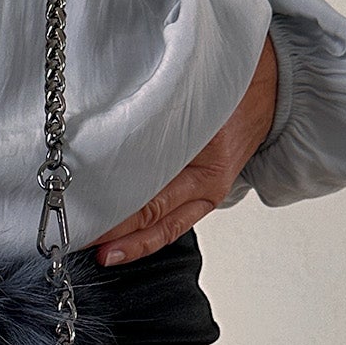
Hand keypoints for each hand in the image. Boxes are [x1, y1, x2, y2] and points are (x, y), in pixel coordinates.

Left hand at [86, 33, 278, 265]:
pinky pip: (174, 225)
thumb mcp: (190, 97)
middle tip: (79, 238)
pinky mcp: (206, 198)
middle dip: (115, 230)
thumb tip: (103, 136)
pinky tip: (123, 245)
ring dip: (131, 243)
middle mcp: (206, 181)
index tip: (81, 209)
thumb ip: (152, 119)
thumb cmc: (225, 90)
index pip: (150, 189)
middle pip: (154, 214)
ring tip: (101, 254)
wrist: (267, 93)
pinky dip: (148, 237)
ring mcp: (208, 194)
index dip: (115, 203)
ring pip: (165, 228)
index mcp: (203, 156)